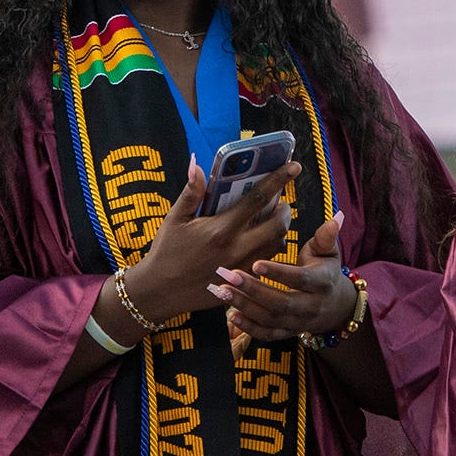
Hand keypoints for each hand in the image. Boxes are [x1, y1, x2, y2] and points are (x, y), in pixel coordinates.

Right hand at [122, 157, 299, 324]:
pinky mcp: (243, 281)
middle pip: (278, 225)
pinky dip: (271, 248)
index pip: (257, 199)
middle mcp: (236, 248)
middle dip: (285, 209)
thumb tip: (197, 164)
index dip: (278, 179)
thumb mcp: (174, 219)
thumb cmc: (166, 251)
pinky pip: (268, 263)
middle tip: (280, 202)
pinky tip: (259, 241)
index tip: (294, 166)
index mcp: (220, 229)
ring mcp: (243, 267)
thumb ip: (191, 192)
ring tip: (271, 219)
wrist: (161, 291)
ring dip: (280, 229)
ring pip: (277, 245)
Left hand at [214, 212, 352, 341]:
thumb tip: (335, 218)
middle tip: (229, 275)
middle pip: (281, 303)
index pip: (299, 279)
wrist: (336, 306)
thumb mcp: (328, 252)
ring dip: (245, 307)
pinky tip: (231, 315)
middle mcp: (311, 306)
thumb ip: (326, 237)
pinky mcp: (288, 333)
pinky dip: (249, 328)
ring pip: (271, 319)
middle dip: (253, 290)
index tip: (255, 263)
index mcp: (321, 283)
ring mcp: (299, 323)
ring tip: (222, 291)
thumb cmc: (325, 270)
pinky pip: (268, 335)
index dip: (278, 273)